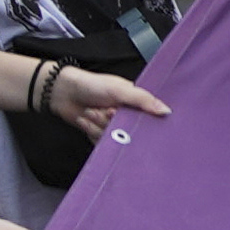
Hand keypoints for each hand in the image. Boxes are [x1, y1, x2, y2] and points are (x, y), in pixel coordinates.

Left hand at [41, 65, 172, 131]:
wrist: (63, 93)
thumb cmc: (91, 85)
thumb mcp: (121, 90)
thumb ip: (144, 100)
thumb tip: (166, 111)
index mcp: (135, 103)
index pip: (149, 119)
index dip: (139, 122)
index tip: (130, 118)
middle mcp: (126, 116)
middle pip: (130, 132)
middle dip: (114, 124)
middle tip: (107, 112)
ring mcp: (113, 127)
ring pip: (115, 139)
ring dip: (99, 126)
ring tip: (92, 113)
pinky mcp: (100, 135)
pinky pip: (102, 144)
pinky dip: (92, 133)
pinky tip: (86, 121)